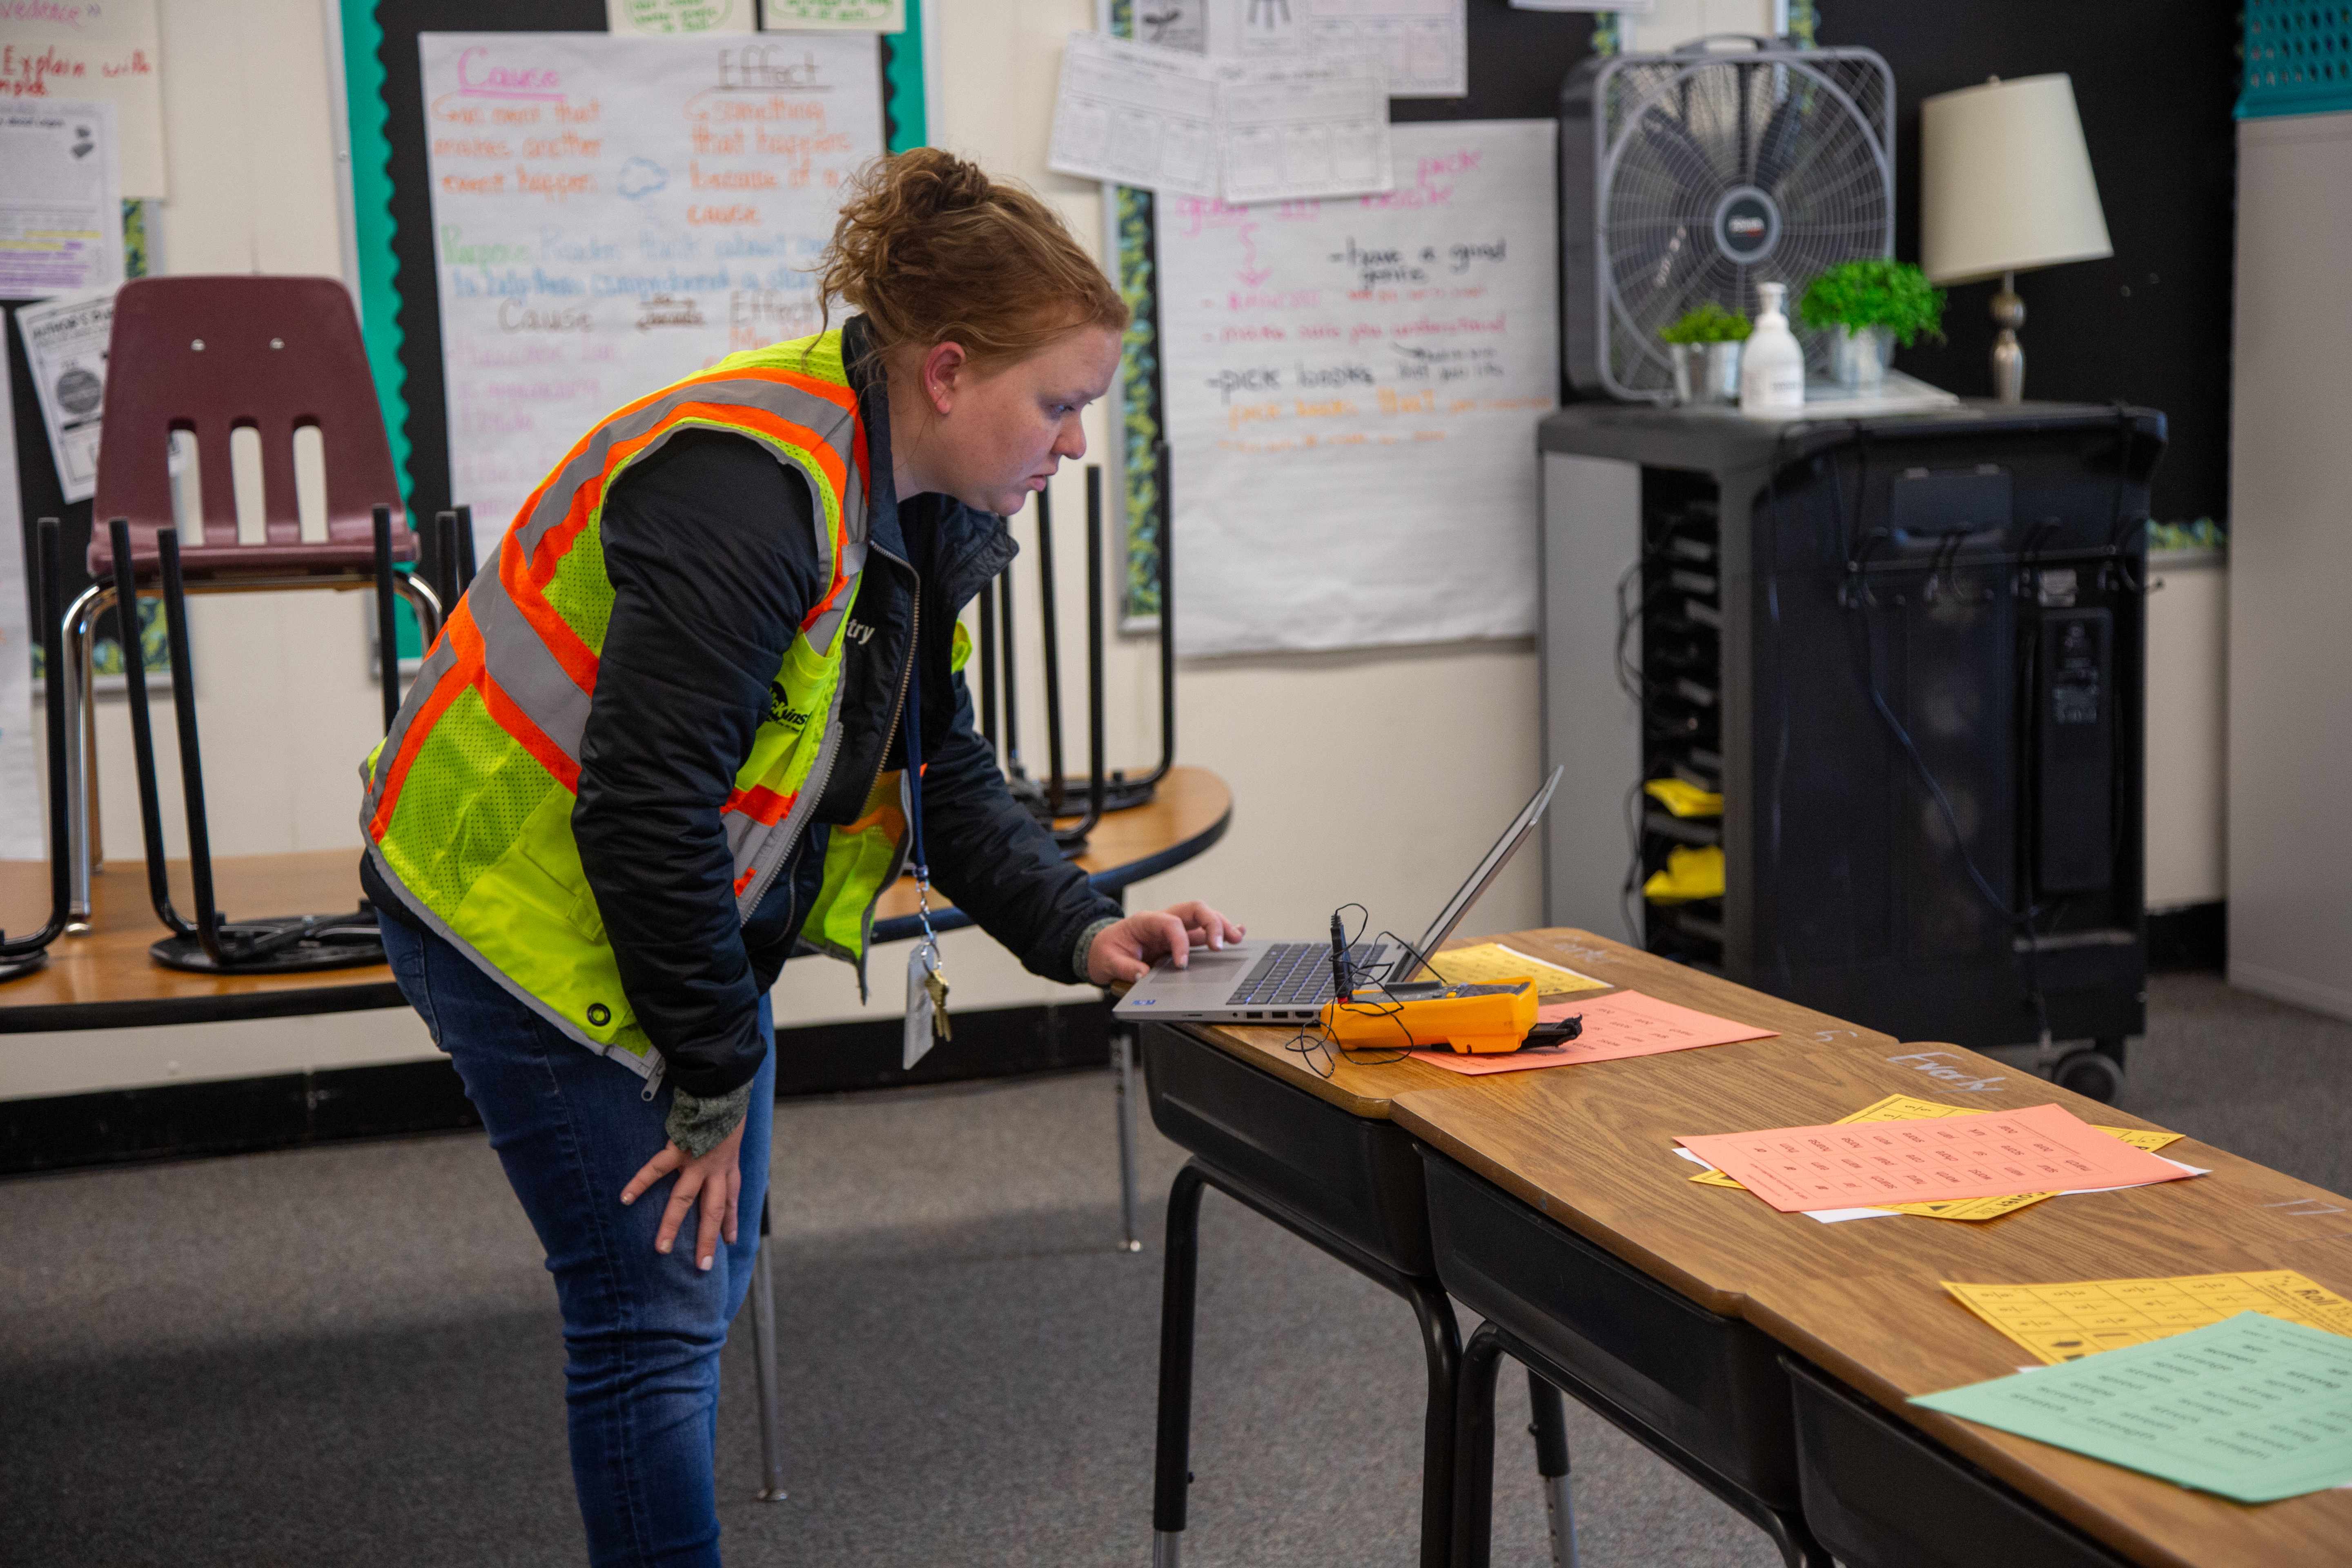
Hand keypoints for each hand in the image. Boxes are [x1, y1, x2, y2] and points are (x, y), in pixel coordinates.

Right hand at [618, 1117, 744, 1270]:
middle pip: (711, 1210)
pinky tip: (624, 1198)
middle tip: (702, 1266)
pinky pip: (656, 1169)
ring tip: (661, 1249)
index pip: (731, 1200)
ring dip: (672, 1225)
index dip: (730, 1221)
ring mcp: (697, 1161)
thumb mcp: (734, 1131)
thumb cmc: (728, 1105)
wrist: (725, 1086)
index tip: (729, 1241)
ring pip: (684, 1200)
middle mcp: (716, 1169)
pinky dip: (640, 1183)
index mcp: (729, 1165)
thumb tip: (721, 1144)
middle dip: (706, 1239)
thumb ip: (724, 1143)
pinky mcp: (679, 1148)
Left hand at [1087, 900, 1245, 984]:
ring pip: (1204, 918)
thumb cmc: (1107, 951)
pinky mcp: (1182, 938)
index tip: (1183, 965)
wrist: (1102, 948)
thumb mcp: (1107, 961)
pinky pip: (1204, 931)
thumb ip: (1125, 967)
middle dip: (1212, 924)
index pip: (1171, 924)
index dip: (1181, 942)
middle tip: (1221, 945)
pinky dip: (1222, 931)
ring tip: (1237, 938)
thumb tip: (1143, 975)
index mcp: (1145, 921)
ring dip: (1222, 926)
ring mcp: (1176, 928)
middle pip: (1195, 910)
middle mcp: (1164, 920)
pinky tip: (1238, 932)